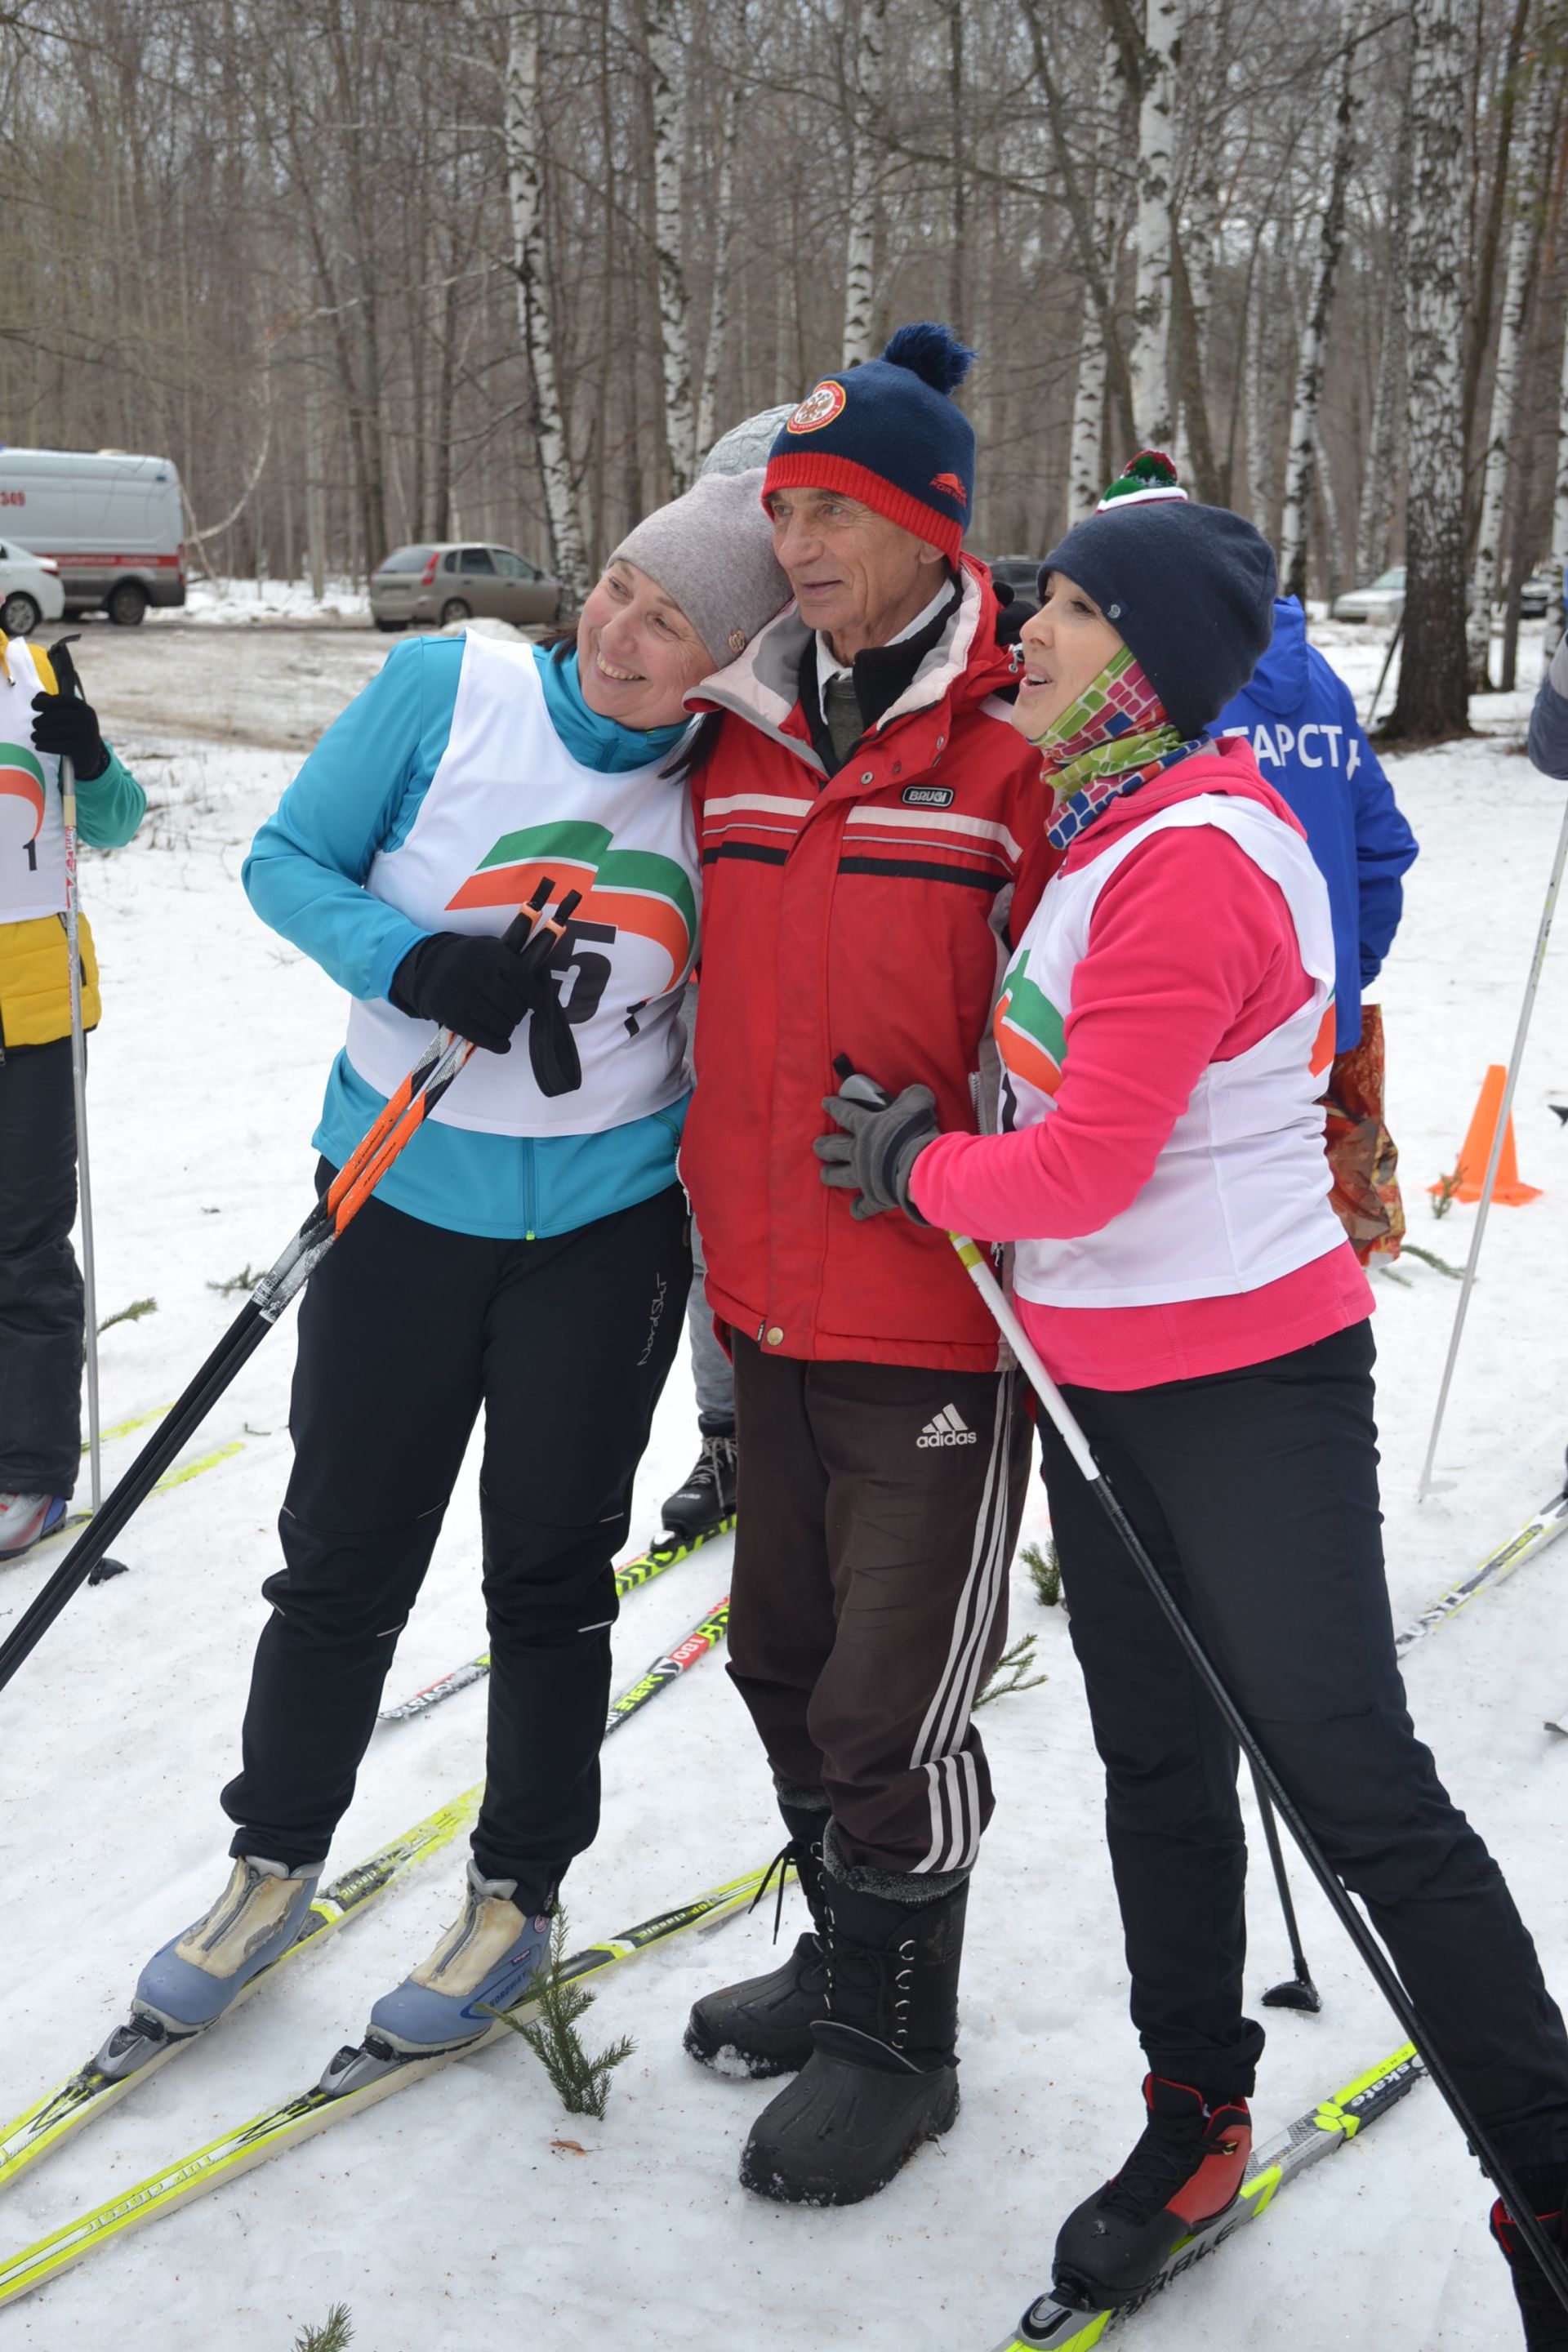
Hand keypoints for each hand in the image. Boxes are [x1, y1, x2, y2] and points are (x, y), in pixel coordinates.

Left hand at [31, 639, 108, 778]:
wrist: (92, 761)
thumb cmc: (74, 735)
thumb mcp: (69, 718)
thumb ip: (55, 705)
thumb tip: (39, 690)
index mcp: (81, 708)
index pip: (57, 701)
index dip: (42, 702)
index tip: (35, 705)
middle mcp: (85, 718)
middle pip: (50, 717)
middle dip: (40, 723)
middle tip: (36, 729)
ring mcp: (84, 734)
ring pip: (49, 730)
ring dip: (39, 735)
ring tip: (37, 738)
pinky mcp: (81, 748)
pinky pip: (54, 744)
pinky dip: (44, 745)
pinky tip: (42, 746)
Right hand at [390, 930, 581, 1095]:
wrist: (427, 968)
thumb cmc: (467, 961)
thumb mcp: (488, 948)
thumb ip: (512, 960)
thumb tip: (540, 986)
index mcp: (489, 954)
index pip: (521, 977)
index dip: (532, 995)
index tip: (535, 1004)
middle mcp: (476, 974)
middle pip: (512, 1004)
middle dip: (518, 1013)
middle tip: (516, 1015)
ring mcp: (462, 997)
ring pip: (500, 1022)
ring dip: (508, 1028)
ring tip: (506, 1025)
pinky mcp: (451, 1016)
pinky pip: (482, 1037)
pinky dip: (497, 1044)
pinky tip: (502, 1044)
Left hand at [814, 1080, 940, 1220]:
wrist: (919, 1167)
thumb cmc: (915, 1133)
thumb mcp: (917, 1105)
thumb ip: (914, 1097)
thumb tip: (915, 1092)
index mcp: (867, 1127)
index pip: (845, 1113)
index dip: (834, 1107)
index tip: (825, 1103)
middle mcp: (859, 1151)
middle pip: (833, 1148)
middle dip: (823, 1146)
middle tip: (817, 1146)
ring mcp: (863, 1175)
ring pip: (839, 1176)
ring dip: (831, 1175)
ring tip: (825, 1174)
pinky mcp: (874, 1196)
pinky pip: (863, 1206)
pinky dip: (860, 1209)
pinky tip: (856, 1211)